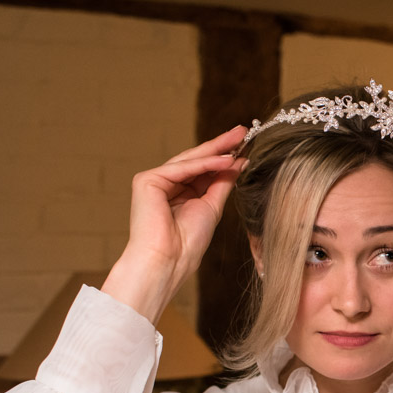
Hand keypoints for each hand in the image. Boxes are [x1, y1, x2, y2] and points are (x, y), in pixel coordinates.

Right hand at [104, 126, 246, 321]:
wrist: (169, 262)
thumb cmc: (188, 244)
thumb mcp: (212, 207)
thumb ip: (222, 183)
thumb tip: (239, 161)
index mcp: (178, 193)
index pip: (203, 169)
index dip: (224, 157)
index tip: (245, 145)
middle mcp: (164, 185)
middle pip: (197, 160)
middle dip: (221, 145)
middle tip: (244, 130)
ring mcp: (154, 181)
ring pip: (190, 161)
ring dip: (216, 149)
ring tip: (239, 139)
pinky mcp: (147, 181)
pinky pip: (182, 168)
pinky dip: (205, 164)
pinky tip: (226, 159)